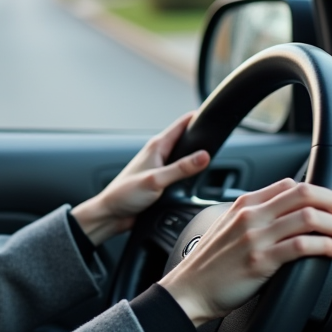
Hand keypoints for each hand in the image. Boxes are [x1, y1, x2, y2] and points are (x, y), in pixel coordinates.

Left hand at [71, 112, 209, 244]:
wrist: (112, 215)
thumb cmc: (125, 194)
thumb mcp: (156, 180)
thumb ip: (181, 169)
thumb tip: (204, 156)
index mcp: (156, 147)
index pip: (181, 125)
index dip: (197, 118)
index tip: (213, 116)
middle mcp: (159, 155)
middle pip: (185, 141)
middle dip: (201, 138)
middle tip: (220, 138)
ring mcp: (160, 168)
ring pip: (184, 158)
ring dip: (196, 158)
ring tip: (214, 157)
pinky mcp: (162, 182)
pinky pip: (181, 173)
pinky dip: (190, 173)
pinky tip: (197, 179)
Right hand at [160, 179, 331, 326]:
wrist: (188, 290)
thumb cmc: (209, 264)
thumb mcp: (227, 228)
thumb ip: (253, 218)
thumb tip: (286, 216)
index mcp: (243, 204)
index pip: (290, 185)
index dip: (318, 194)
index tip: (330, 209)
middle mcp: (250, 216)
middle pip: (304, 194)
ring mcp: (255, 238)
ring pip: (308, 218)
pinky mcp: (261, 261)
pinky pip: (302, 246)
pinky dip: (326, 246)